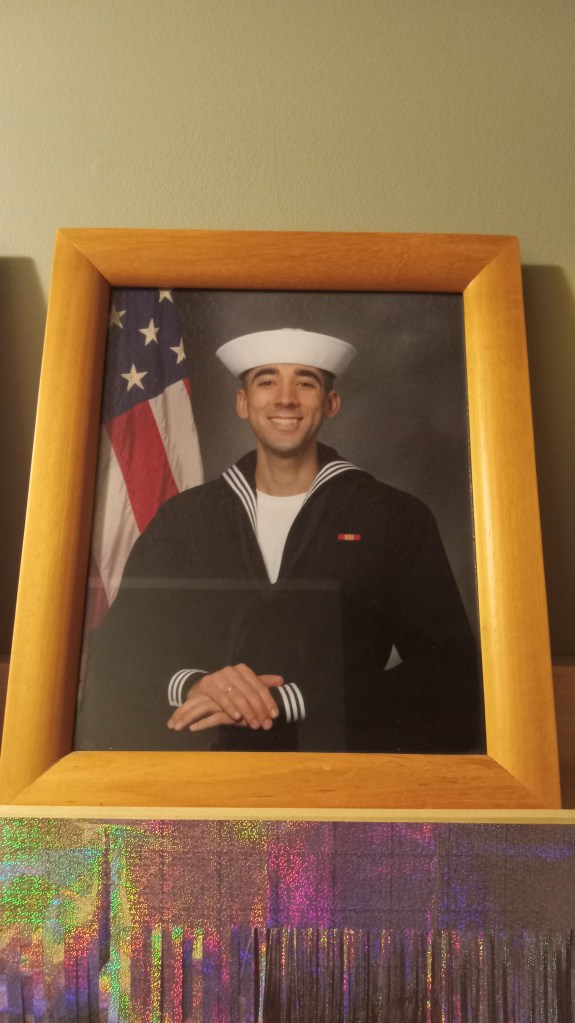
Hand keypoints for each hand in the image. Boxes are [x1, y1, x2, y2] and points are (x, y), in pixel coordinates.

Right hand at [167, 665, 282, 731]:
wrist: (202, 688)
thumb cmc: (227, 689)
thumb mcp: (245, 686)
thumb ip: (262, 683)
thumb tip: (281, 680)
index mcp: (243, 670)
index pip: (259, 686)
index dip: (268, 701)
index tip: (274, 716)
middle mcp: (232, 670)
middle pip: (250, 692)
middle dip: (259, 710)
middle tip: (265, 724)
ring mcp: (219, 676)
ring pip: (238, 696)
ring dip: (247, 712)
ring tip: (254, 724)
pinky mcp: (208, 684)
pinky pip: (221, 697)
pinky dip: (230, 707)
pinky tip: (237, 717)